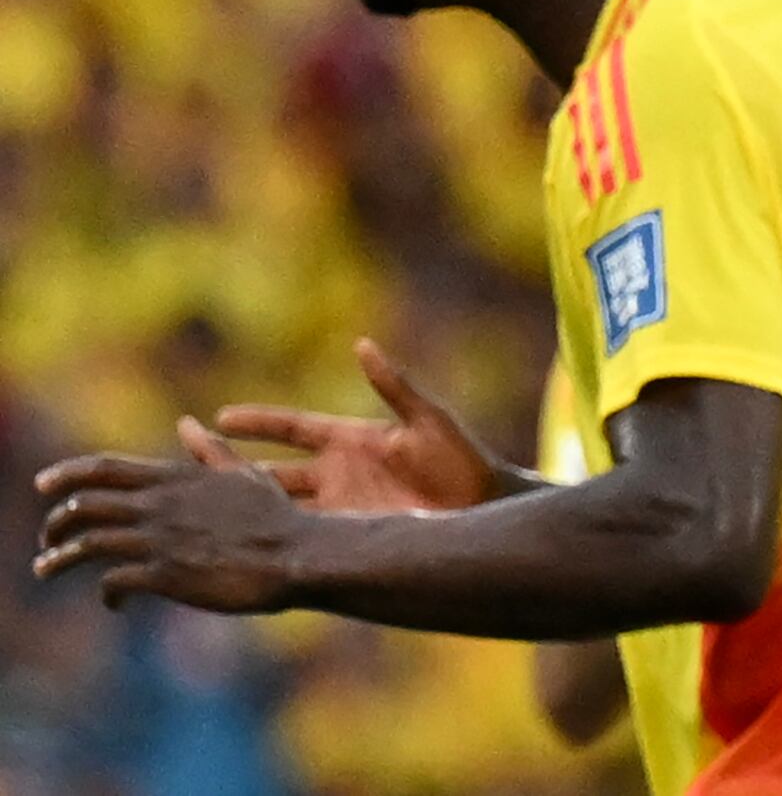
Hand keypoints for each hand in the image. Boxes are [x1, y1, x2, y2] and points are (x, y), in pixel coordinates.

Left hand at [33, 424, 301, 612]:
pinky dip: (105, 593)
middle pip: (82, 505)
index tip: (43, 485)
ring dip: (58, 557)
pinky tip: (114, 603)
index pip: (103, 467)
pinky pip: (113, 583)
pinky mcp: (165, 576)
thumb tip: (189, 423)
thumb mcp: (244, 475)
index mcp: (174, 478)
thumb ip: (211, 452)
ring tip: (47, 568)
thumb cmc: (276, 517)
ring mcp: (159, 540)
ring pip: (86, 544)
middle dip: (55, 522)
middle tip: (48, 537)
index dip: (66, 474)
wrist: (296, 556)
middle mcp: (158, 505)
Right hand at [207, 339, 503, 512]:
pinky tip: (235, 550)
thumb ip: (394, 386)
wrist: (484, 510)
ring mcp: (337, 509)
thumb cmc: (462, 461)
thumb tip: (363, 345)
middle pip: (268, 471)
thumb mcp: (427, 420)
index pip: (291, 428)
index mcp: (349, 440)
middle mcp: (334, 475)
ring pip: (273, 508)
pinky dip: (270, 541)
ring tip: (190, 510)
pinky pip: (300, 540)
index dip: (256, 424)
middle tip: (182, 456)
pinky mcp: (346, 539)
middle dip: (225, 465)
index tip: (215, 418)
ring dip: (238, 508)